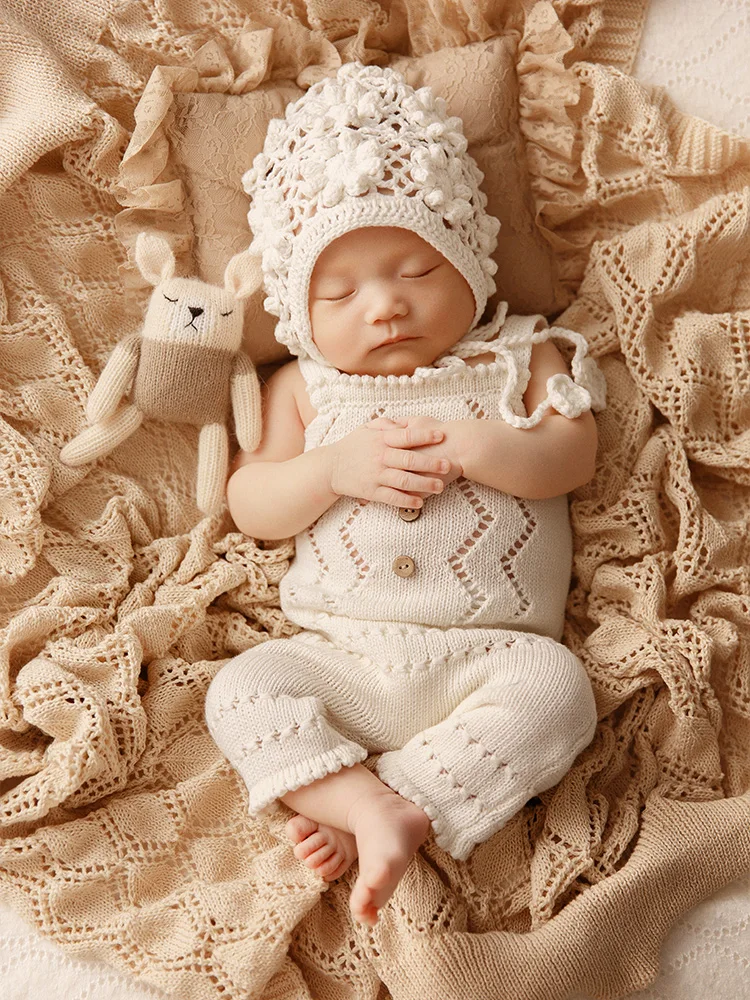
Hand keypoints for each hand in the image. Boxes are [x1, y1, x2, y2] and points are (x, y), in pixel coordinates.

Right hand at [325, 416, 452, 507]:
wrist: (330, 467)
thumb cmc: (352, 446)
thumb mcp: (366, 429)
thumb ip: (386, 424)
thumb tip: (404, 423)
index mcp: (381, 440)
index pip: (406, 436)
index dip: (425, 435)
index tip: (441, 436)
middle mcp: (380, 457)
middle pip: (409, 459)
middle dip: (431, 462)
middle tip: (448, 465)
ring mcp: (376, 475)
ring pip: (404, 479)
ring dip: (424, 484)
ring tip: (440, 487)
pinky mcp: (371, 491)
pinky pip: (392, 496)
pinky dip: (406, 500)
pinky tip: (420, 502)